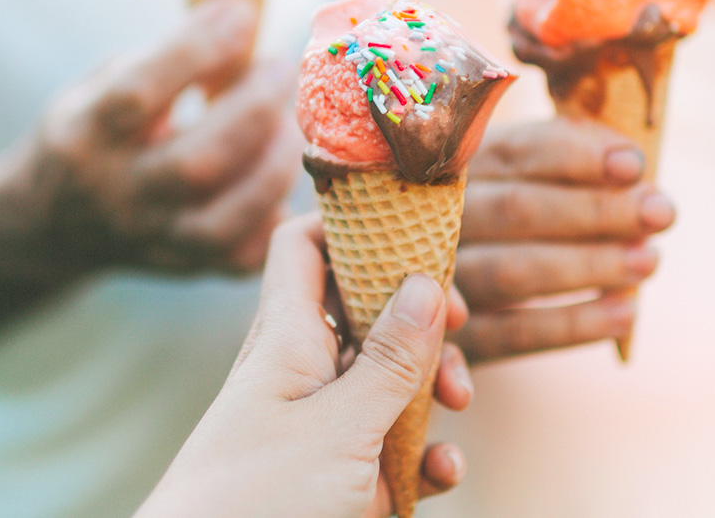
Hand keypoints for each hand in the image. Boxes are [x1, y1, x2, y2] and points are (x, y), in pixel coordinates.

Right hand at [27, 0, 300, 276]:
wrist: (50, 222)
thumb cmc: (97, 128)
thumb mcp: (104, 80)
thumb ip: (165, 60)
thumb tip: (244, 24)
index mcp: (85, 133)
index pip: (137, 93)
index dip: (196, 49)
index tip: (241, 12)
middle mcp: (116, 193)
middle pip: (194, 165)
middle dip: (253, 110)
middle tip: (280, 69)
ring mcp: (151, 238)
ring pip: (222, 223)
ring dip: (273, 168)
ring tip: (289, 125)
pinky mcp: (183, 268)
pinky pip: (241, 258)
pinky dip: (274, 218)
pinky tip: (282, 177)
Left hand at [137, 215, 469, 517]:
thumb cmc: (256, 501)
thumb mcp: (337, 429)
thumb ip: (388, 361)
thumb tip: (426, 281)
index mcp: (288, 339)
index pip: (307, 245)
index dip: (355, 225)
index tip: (414, 230)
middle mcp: (303, 372)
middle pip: (367, 309)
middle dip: (420, 317)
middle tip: (456, 328)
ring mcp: (322, 425)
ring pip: (388, 378)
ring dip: (432, 386)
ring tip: (458, 405)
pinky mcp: (340, 476)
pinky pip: (391, 447)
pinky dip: (424, 453)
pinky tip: (443, 471)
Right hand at [452, 118, 676, 361]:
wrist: (424, 301)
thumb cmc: (503, 224)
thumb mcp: (523, 179)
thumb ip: (570, 160)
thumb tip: (630, 164)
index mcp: (456, 168)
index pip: (516, 152)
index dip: (577, 157)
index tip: (634, 166)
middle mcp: (435, 219)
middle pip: (515, 209)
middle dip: (596, 210)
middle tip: (661, 214)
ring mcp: (436, 280)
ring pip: (511, 272)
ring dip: (589, 265)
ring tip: (649, 260)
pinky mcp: (454, 340)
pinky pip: (510, 335)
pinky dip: (567, 327)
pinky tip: (622, 314)